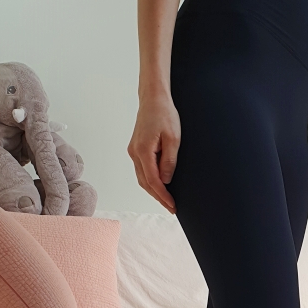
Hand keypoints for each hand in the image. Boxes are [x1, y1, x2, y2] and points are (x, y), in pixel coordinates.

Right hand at [128, 95, 180, 213]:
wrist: (153, 99)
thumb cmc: (164, 115)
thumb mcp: (173, 138)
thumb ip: (169, 160)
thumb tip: (166, 180)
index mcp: (143, 151)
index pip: (153, 181)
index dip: (163, 196)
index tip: (172, 206)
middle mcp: (134, 153)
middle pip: (145, 183)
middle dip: (158, 197)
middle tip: (171, 208)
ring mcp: (133, 151)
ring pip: (142, 178)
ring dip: (153, 190)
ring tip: (167, 200)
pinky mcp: (136, 149)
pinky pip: (142, 170)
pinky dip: (150, 180)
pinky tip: (160, 185)